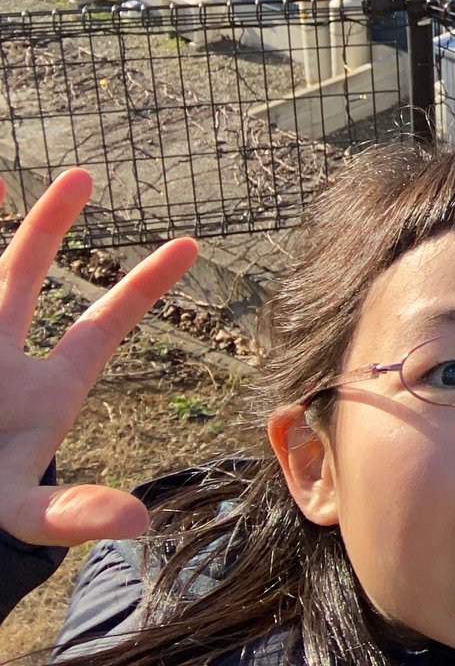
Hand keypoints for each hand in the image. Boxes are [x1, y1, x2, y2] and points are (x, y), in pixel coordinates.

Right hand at [0, 170, 198, 546]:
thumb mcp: (24, 513)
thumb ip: (73, 515)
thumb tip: (136, 525)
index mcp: (48, 389)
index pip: (102, 326)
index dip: (143, 287)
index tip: (191, 244)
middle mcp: (2, 360)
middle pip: (20, 278)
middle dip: (47, 226)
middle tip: (82, 174)